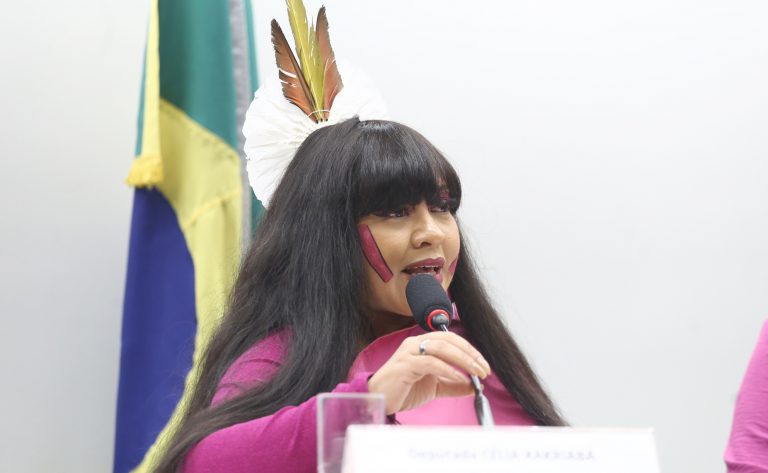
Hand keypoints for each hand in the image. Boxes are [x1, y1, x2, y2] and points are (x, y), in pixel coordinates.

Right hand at [367, 332, 491, 414]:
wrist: (380, 399)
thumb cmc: (404, 390)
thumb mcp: (434, 386)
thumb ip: (453, 385)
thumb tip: (474, 386)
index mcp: (423, 344)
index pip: (451, 339)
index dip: (470, 350)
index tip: (484, 365)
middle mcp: (416, 343)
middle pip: (449, 340)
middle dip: (470, 354)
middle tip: (484, 370)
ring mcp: (409, 352)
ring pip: (441, 348)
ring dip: (463, 360)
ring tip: (476, 373)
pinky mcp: (405, 364)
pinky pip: (431, 363)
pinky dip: (448, 370)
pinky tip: (460, 378)